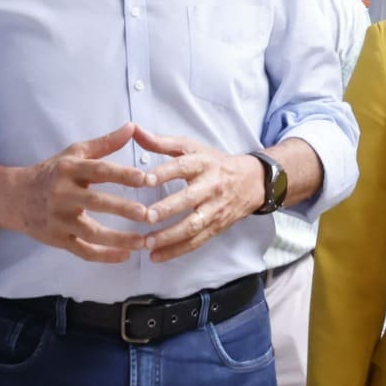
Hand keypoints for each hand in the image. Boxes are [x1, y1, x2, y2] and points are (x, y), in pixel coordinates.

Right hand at [10, 125, 159, 262]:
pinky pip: (83, 251)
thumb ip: (105, 143)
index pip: (99, 170)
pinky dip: (104, 256)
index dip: (122, 174)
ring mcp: (59, 219)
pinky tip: (125, 255)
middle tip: (148, 214)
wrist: (14, 197)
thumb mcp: (74, 153)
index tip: (145, 178)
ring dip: (119, 239)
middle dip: (124, 209)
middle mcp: (63, 194)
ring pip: (91, 233)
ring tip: (144, 242)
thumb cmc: (51, 172)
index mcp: (69, 170)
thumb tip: (132, 127)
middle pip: (96, 202)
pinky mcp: (58, 239)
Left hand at [131, 130, 266, 261]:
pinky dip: (176, 251)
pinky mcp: (216, 227)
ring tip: (147, 242)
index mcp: (203, 163)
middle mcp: (211, 186)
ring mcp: (215, 209)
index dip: (165, 172)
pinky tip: (156, 256)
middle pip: (189, 199)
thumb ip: (161, 142)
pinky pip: (196, 241)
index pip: (184, 166)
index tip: (145, 180)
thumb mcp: (191, 148)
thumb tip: (134, 130)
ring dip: (170, 236)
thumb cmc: (213, 163)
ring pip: (193, 225)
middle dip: (168, 209)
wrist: (251, 181)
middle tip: (146, 216)